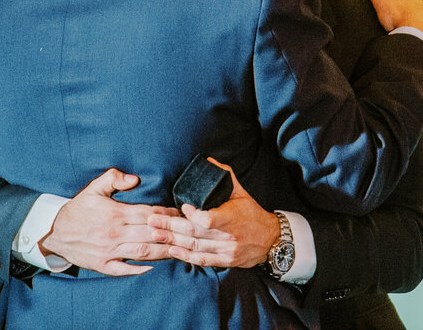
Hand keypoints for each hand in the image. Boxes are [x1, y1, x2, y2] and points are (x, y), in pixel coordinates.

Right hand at [40, 168, 179, 275]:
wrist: (53, 232)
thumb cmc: (78, 209)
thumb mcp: (94, 188)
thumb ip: (114, 179)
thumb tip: (135, 179)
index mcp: (115, 214)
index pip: (149, 213)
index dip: (166, 213)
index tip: (179, 213)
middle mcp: (114, 234)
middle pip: (151, 233)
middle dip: (171, 233)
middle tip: (187, 232)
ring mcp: (109, 251)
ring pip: (143, 252)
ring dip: (163, 251)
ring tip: (179, 249)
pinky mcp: (102, 265)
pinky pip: (123, 269)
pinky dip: (139, 269)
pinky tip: (153, 266)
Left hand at [149, 159, 278, 268]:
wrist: (270, 240)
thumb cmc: (253, 213)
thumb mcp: (242, 193)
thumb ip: (225, 176)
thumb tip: (207, 161)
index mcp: (233, 218)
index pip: (209, 220)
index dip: (193, 215)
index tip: (182, 207)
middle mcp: (228, 236)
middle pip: (194, 233)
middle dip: (170, 227)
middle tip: (152, 221)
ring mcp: (225, 251)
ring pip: (194, 246)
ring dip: (172, 240)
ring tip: (154, 234)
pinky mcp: (224, 261)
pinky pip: (201, 260)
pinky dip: (185, 256)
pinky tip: (171, 250)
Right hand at [360, 0, 422, 51]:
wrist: (419, 40)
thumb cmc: (399, 21)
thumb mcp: (382, 2)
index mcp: (414, 1)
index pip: (402, 4)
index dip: (393, 13)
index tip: (387, 23)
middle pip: (415, 17)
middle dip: (407, 24)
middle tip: (396, 35)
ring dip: (418, 35)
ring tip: (407, 46)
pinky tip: (418, 52)